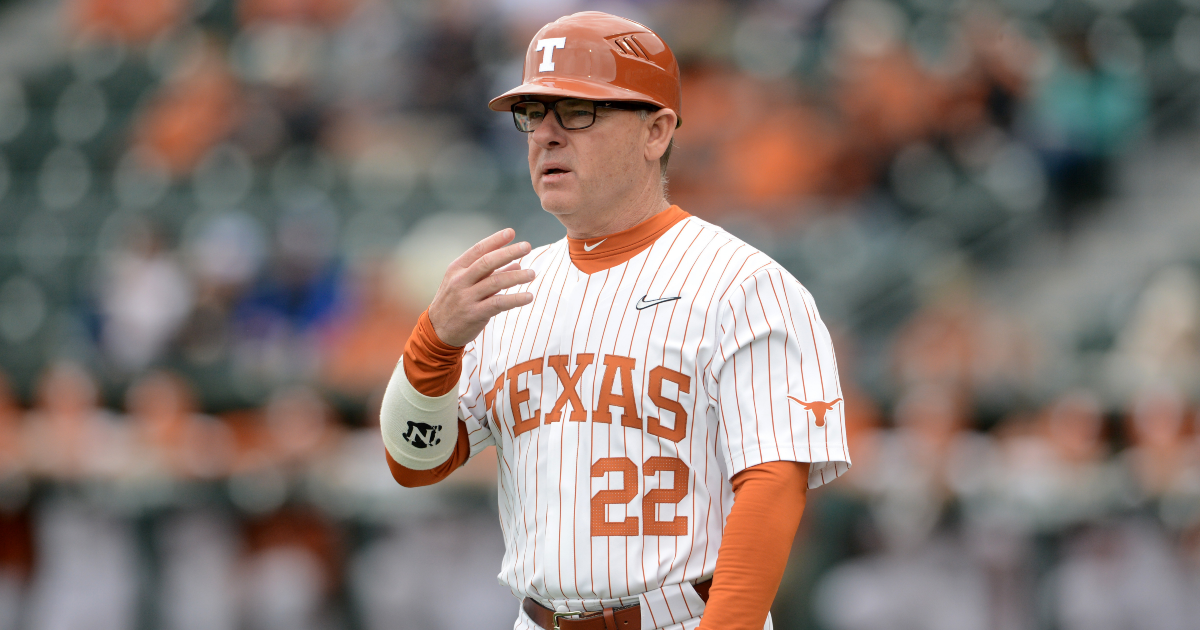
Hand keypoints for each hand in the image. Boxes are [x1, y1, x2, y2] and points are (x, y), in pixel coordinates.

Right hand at [427, 228, 535, 346]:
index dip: (495, 240)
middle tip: (527, 246)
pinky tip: (529, 297)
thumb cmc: (455, 303)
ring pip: (495, 282)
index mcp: (457, 269)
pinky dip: (515, 299)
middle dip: (508, 252)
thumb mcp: (466, 283)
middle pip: (487, 262)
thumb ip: (490, 274)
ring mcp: (466, 297)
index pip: (478, 250)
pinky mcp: (474, 314)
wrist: (438, 331)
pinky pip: (498, 304)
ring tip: (532, 273)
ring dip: (516, 276)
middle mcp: (460, 281)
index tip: (511, 232)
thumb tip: (517, 264)